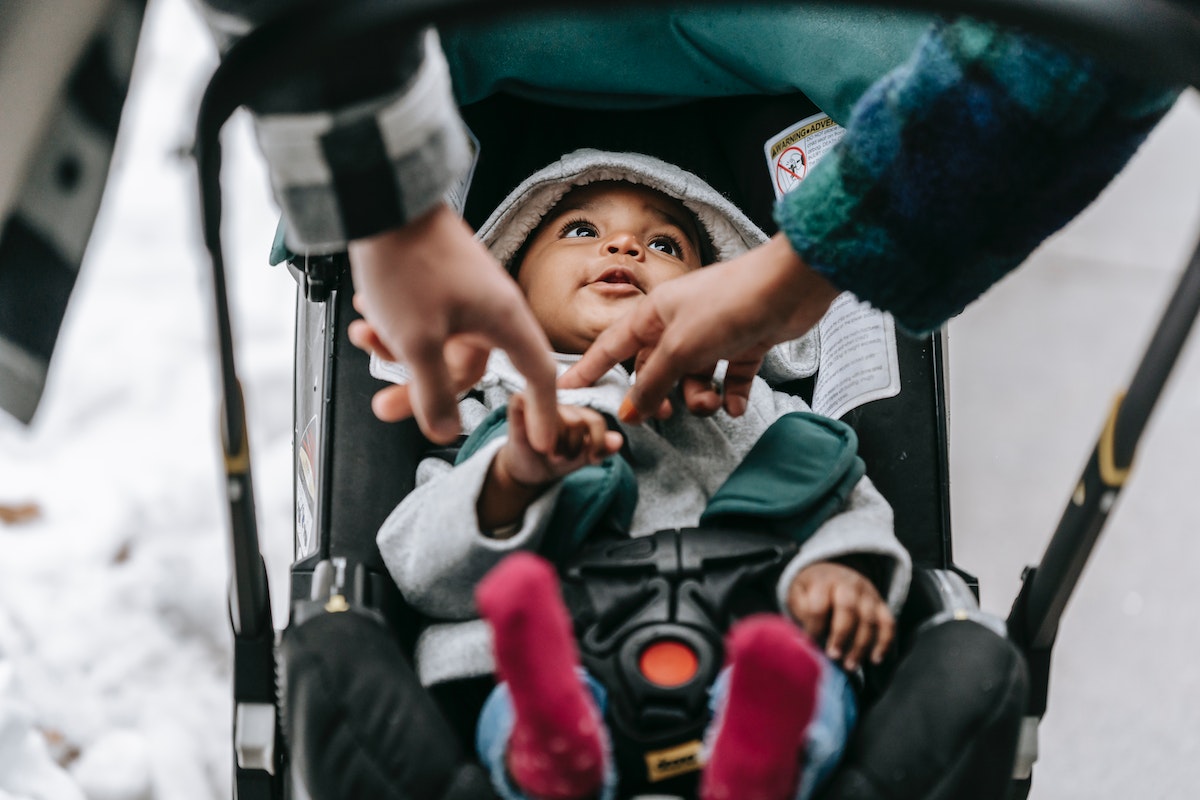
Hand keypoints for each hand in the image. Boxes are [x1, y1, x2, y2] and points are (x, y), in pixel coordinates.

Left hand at [347, 203, 557, 450]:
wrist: (384, 198)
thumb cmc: (407, 263)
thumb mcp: (417, 341)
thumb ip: (433, 392)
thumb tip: (445, 430)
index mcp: (504, 320)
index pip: (537, 376)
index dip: (542, 412)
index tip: (541, 442)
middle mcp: (492, 306)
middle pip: (466, 368)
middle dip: (421, 387)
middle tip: (385, 405)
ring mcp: (466, 291)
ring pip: (437, 343)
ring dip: (397, 350)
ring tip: (364, 337)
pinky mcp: (440, 279)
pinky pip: (424, 318)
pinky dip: (395, 323)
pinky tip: (366, 314)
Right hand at [497, 396, 623, 487]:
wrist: (527, 470)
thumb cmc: (556, 460)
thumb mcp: (583, 457)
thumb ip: (601, 448)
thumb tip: (618, 440)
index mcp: (578, 412)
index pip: (595, 420)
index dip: (598, 442)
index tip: (593, 459)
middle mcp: (560, 403)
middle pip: (578, 422)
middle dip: (573, 448)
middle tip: (563, 458)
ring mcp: (539, 402)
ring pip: (558, 419)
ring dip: (556, 445)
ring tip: (550, 454)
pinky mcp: (518, 404)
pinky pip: (528, 403)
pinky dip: (535, 426)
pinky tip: (535, 441)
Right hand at [558, 233, 838, 421]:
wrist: (789, 287)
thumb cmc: (729, 304)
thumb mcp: (681, 349)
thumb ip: (653, 383)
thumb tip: (630, 411)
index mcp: (654, 313)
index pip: (611, 346)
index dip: (589, 368)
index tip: (568, 388)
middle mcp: (679, 321)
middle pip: (655, 368)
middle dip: (660, 395)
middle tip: (665, 417)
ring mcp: (713, 332)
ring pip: (693, 377)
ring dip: (700, 397)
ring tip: (713, 403)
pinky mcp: (744, 341)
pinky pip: (728, 377)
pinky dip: (731, 394)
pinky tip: (735, 405)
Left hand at [786, 561, 894, 670]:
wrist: (831, 571)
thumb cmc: (811, 590)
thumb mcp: (798, 593)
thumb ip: (801, 612)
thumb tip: (804, 639)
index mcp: (823, 581)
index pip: (819, 605)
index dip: (814, 627)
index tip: (809, 642)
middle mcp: (848, 584)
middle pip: (848, 608)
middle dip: (841, 635)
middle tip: (833, 656)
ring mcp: (867, 593)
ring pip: (869, 619)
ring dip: (861, 645)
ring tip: (850, 665)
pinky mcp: (880, 604)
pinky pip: (888, 623)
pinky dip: (885, 642)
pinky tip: (875, 659)